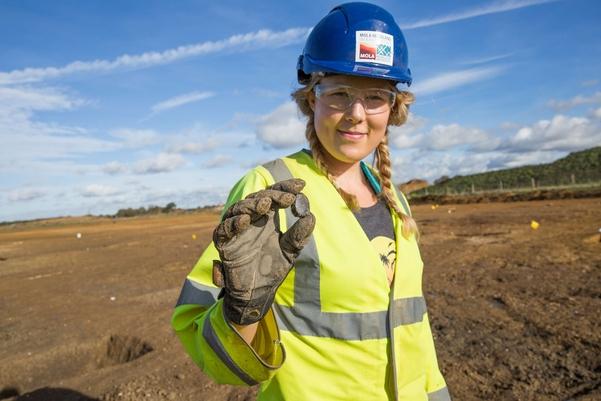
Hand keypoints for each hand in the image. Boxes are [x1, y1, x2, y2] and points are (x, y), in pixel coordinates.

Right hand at [212, 179, 314, 324]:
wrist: (258, 293)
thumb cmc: (272, 268)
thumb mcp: (290, 250)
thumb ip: (299, 235)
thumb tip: (309, 216)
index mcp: (266, 218)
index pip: (274, 195)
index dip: (285, 187)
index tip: (301, 184)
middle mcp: (250, 220)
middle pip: (257, 198)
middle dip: (272, 195)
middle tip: (287, 197)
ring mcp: (236, 230)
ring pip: (238, 209)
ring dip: (252, 205)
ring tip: (266, 204)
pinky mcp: (224, 244)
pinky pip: (223, 230)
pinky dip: (233, 223)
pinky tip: (245, 221)